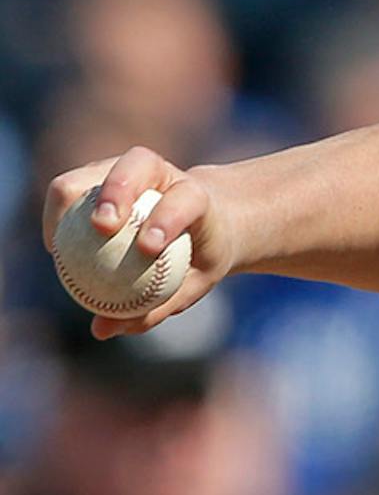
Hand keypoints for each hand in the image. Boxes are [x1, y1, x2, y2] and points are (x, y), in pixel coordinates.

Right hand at [42, 146, 240, 339]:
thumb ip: (157, 307)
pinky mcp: (99, 174)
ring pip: (92, 171)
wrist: (206, 221)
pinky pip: (70, 190)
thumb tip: (103, 329)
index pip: (185, 199)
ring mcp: (128, 169)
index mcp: (197, 195)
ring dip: (72, 201)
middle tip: (102, 228)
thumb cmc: (200, 256)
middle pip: (136, 164)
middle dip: (117, 191)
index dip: (166, 219)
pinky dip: (58, 214)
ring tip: (60, 245)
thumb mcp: (194, 285)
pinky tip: (56, 250)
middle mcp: (162, 172)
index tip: (148, 248)